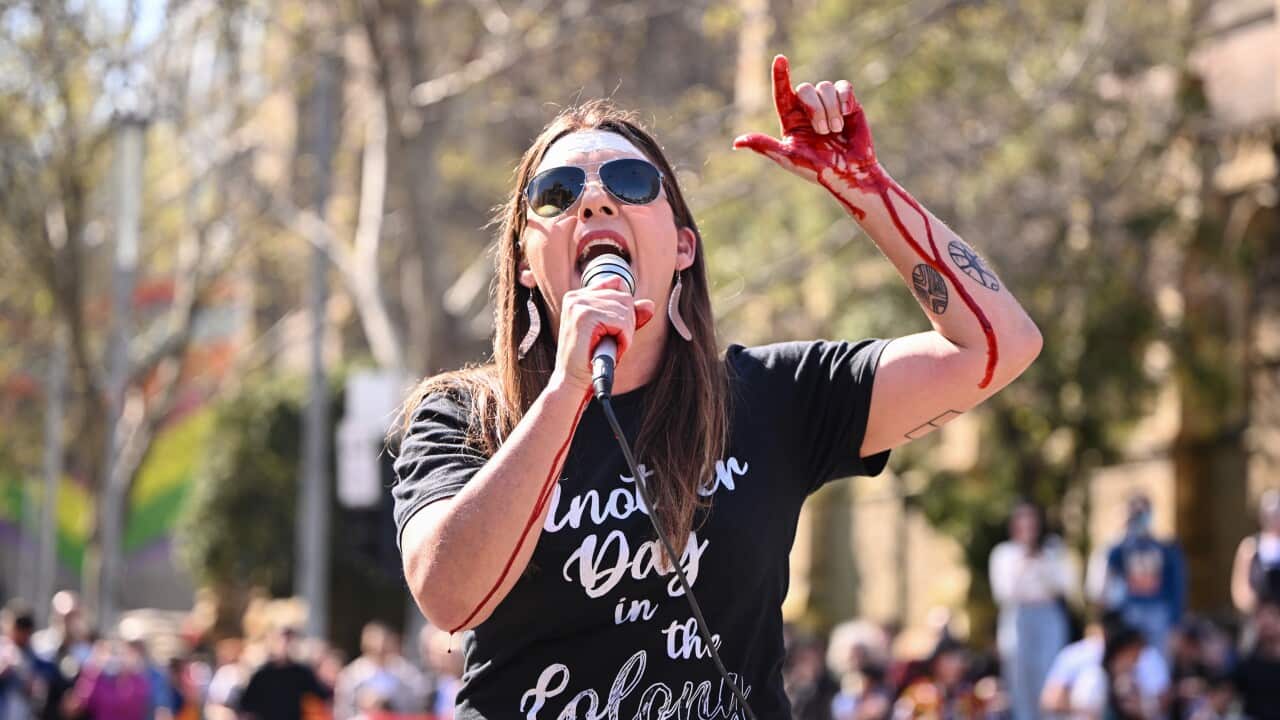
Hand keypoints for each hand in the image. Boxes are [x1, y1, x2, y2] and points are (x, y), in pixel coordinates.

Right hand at [552, 276, 654, 392]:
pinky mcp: (584, 316)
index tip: (616, 328)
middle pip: (624, 297)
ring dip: (625, 333)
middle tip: (613, 342)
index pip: (617, 284)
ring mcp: (579, 305)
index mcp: (578, 297)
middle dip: (628, 323)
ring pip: (625, 309)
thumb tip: (649, 304)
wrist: (571, 381)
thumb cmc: (589, 359)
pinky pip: (621, 322)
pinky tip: (612, 348)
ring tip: (610, 346)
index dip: (625, 308)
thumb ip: (629, 316)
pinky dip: (624, 339)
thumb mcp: (611, 332)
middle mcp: (576, 297)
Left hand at [733, 55, 882, 192]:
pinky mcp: (848, 103)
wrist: (850, 173)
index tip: (780, 59)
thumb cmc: (817, 169)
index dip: (780, 75)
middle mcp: (807, 108)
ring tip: (835, 130)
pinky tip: (846, 114)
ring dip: (831, 110)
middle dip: (815, 109)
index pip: (782, 92)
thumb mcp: (789, 158)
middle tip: (823, 132)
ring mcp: (828, 103)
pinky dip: (844, 99)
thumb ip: (765, 146)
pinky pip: (844, 87)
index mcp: (790, 118)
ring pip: (825, 87)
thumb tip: (737, 142)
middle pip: (806, 89)